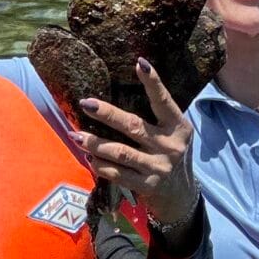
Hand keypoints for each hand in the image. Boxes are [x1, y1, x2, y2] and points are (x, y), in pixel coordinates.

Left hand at [72, 59, 201, 231]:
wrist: (181, 195)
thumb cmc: (171, 154)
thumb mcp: (174, 133)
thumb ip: (158, 117)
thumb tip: (124, 88)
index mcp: (178, 127)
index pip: (164, 101)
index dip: (153, 82)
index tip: (140, 63)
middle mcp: (170, 146)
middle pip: (134, 126)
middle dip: (108, 114)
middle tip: (86, 103)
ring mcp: (158, 168)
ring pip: (121, 153)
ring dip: (96, 143)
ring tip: (76, 135)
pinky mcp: (147, 186)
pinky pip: (119, 175)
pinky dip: (102, 166)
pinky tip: (89, 158)